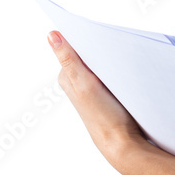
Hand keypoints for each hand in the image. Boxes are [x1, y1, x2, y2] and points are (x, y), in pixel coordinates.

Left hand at [48, 30, 145, 164]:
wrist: (122, 142)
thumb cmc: (103, 116)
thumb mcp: (84, 83)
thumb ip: (68, 59)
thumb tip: (51, 34)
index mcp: (66, 76)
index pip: (73, 45)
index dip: (85, 36)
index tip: (99, 32)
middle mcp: (76, 81)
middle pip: (87, 52)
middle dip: (98, 45)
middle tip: (112, 44)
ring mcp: (92, 87)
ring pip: (99, 62)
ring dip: (109, 57)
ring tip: (118, 58)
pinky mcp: (106, 92)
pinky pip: (109, 72)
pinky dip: (116, 67)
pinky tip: (122, 69)